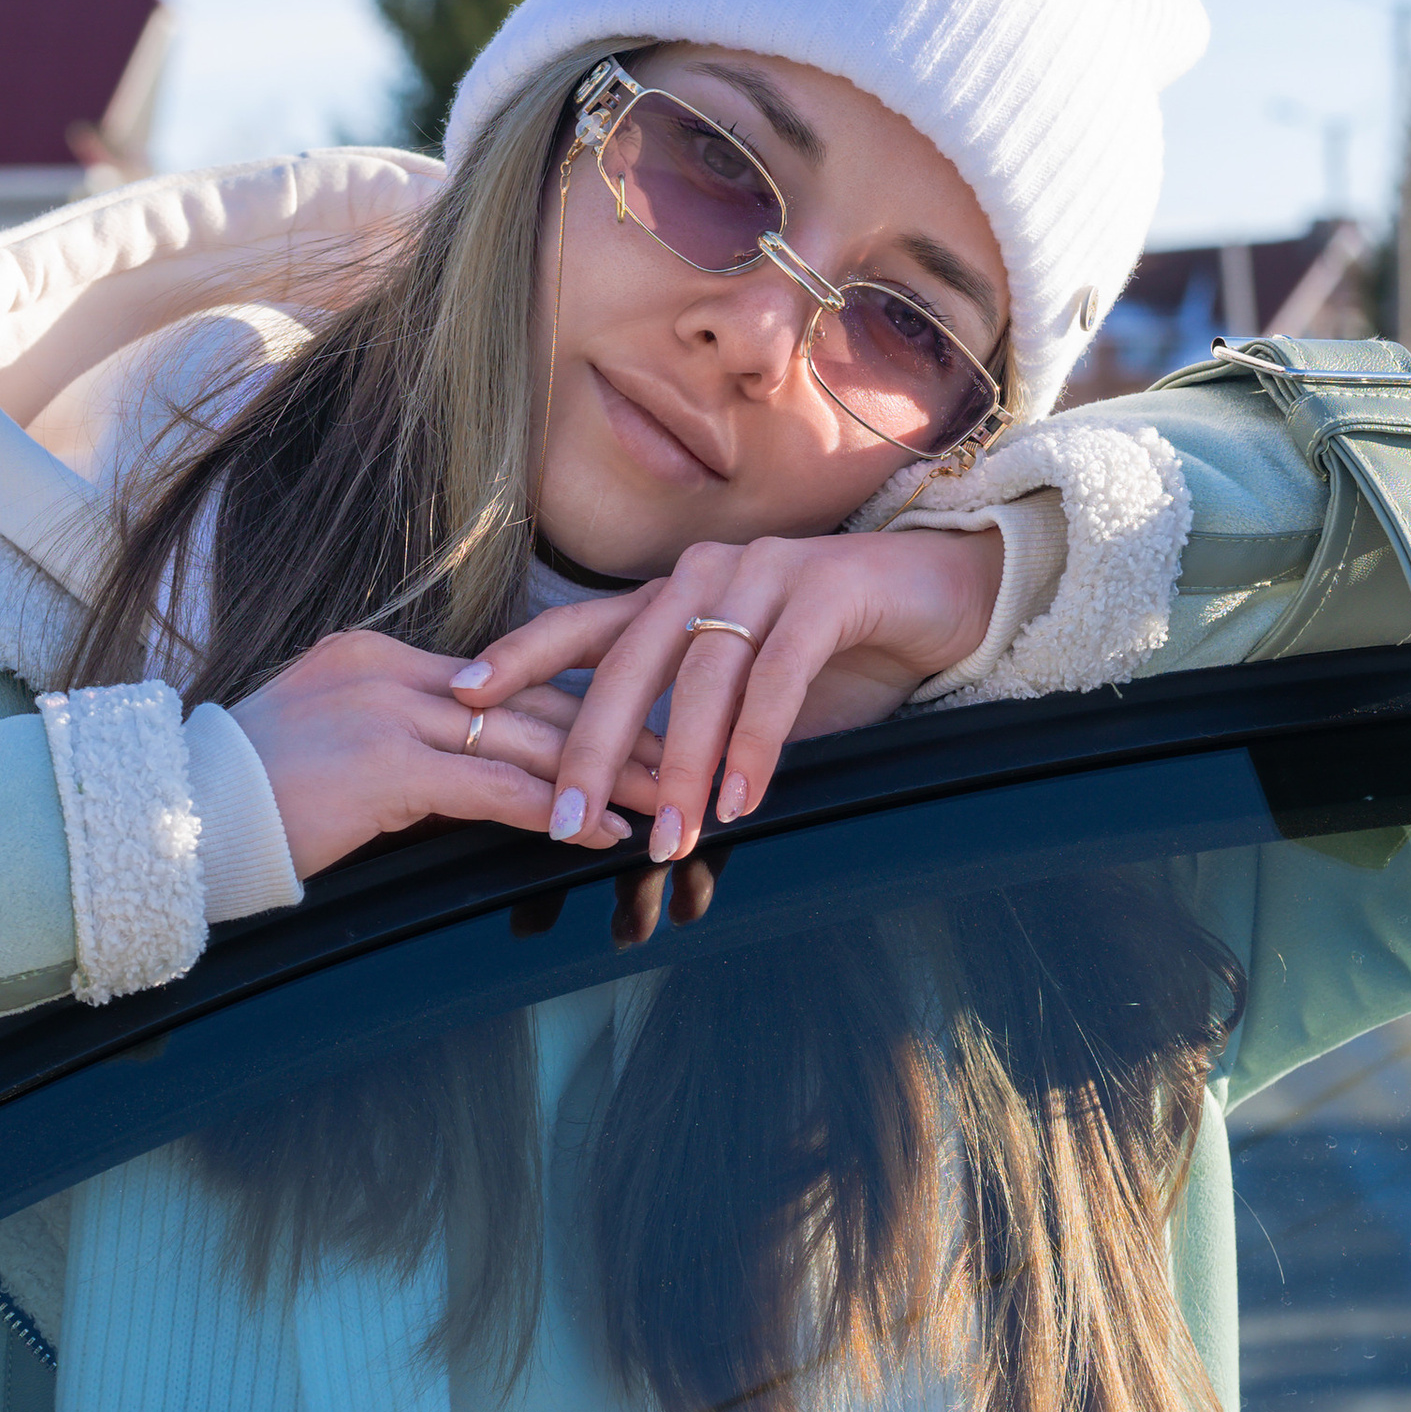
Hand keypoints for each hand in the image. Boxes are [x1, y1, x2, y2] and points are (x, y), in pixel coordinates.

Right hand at [232, 629, 665, 880]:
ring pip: (526, 743)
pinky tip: (603, 835)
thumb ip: (396, 734)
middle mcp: (389, 670)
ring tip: (664, 795)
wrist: (179, 816)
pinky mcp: (387, 768)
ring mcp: (389, 714)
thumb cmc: (246, 795)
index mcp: (377, 654)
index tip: (631, 718)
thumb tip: (465, 762)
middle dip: (612, 731)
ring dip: (605, 775)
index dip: (574, 700)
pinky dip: (558, 814)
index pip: (501, 675)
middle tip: (678, 753)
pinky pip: (495, 791)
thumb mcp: (328, 739)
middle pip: (530, 700)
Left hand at [449, 528, 1004, 863]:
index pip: (577, 628)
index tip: (463, 701)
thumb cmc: (837, 651)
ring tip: (670, 837)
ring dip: (682, 765)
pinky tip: (744, 796)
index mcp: (672, 596)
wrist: (947, 595)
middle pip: (626, 664)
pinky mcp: (827, 589)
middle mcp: (703, 575)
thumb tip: (627, 810)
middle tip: (564, 825)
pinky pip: (777, 673)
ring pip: (700, 675)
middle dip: (589, 750)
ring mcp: (764, 574)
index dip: (518, 660)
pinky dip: (756, 739)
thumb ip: (690, 734)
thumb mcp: (748, 695)